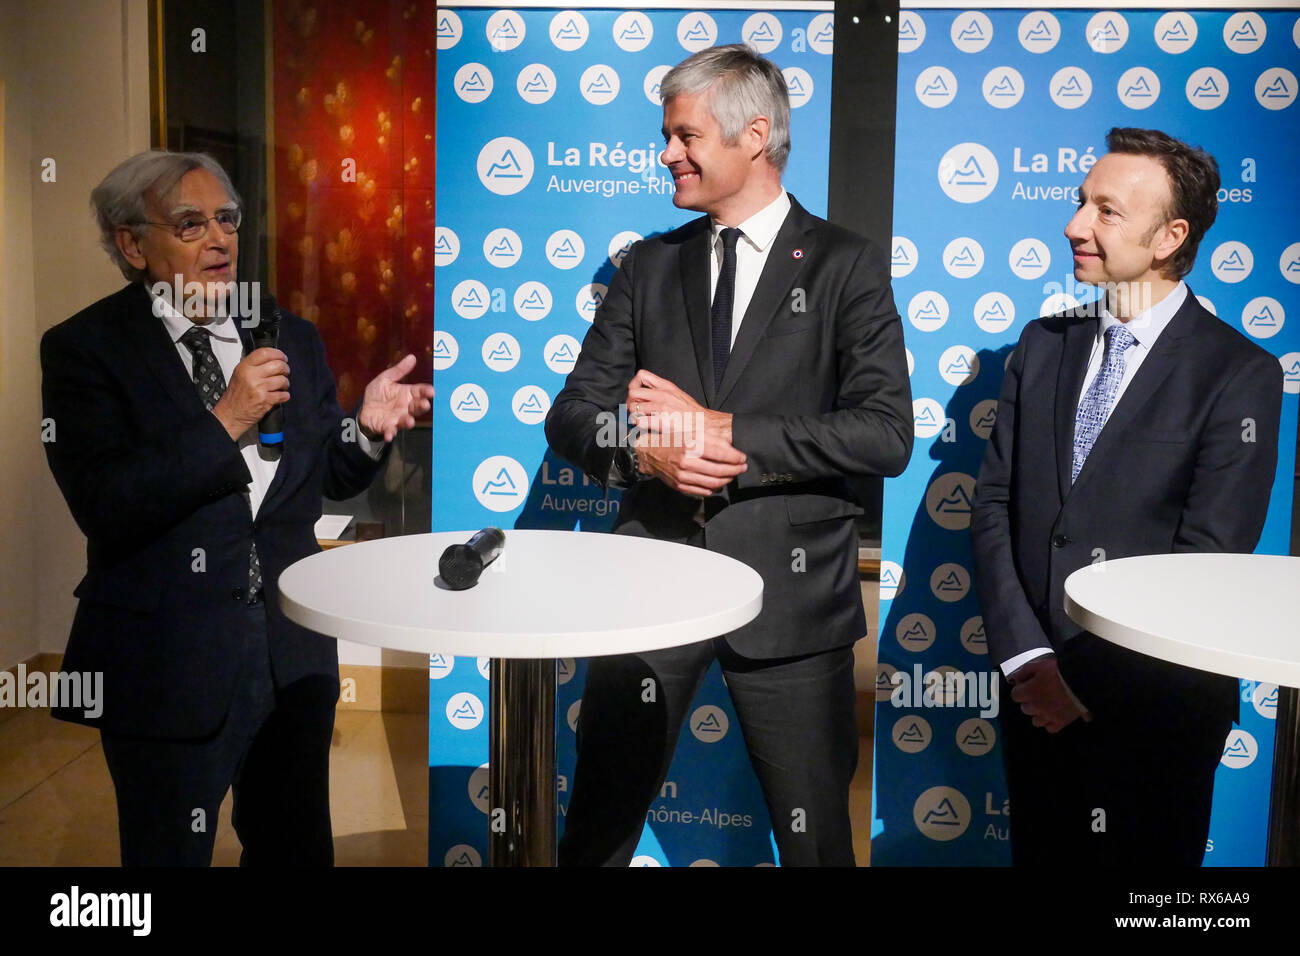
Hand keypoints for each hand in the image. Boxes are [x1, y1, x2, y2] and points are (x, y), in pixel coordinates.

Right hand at [212, 347, 288, 440]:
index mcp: (244, 367)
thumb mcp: (239, 375)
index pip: (265, 353)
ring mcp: (259, 388)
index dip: (277, 354)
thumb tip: (272, 358)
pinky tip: (279, 396)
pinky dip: (284, 396)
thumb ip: (253, 365)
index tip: (282, 357)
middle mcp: (251, 376)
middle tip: (285, 372)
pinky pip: (284, 394)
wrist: (231, 415)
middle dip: (285, 369)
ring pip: (283, 380)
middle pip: (278, 365)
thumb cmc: (235, 396)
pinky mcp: (265, 400)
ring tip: (280, 386)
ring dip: (285, 384)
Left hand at [358, 354, 434, 441]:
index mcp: (407, 394)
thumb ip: (399, 370)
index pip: (419, 392)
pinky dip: (390, 433)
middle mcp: (406, 407)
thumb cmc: (378, 394)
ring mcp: (398, 418)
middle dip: (422, 406)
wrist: (364, 409)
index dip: (426, 392)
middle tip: (425, 404)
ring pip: (406, 420)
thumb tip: (412, 357)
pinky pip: (390, 431)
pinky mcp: (388, 427)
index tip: (431, 391)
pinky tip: (389, 434)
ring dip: (409, 421)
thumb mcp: (386, 379)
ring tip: (410, 421)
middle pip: (417, 407)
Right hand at [626, 369, 745, 496]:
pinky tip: (719, 483)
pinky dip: (713, 488)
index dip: (735, 457)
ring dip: (726, 480)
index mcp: (690, 445)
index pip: (720, 454)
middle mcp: (687, 461)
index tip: (743, 457)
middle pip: (719, 470)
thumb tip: (730, 447)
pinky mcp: (679, 485)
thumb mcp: (688, 431)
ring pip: (712, 482)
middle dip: (735, 470)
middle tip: (742, 467)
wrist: (647, 452)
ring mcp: (683, 476)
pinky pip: (702, 491)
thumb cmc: (670, 438)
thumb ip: (709, 439)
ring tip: (733, 475)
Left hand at [1008, 656, 1088, 732]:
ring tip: (1047, 705)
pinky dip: (1051, 722)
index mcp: (1029, 692)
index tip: (1028, 686)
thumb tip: (1016, 678)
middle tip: (1040, 694)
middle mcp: (1036, 707)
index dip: (1021, 690)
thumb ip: (1025, 671)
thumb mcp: (1040, 664)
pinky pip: (1050, 728)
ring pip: (1036, 721)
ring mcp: (1048, 716)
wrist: (1082, 680)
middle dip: (1030, 701)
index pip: (1015, 695)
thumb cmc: (1060, 671)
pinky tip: (1055, 714)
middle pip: (1025, 708)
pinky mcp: (1061, 722)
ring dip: (1039, 713)